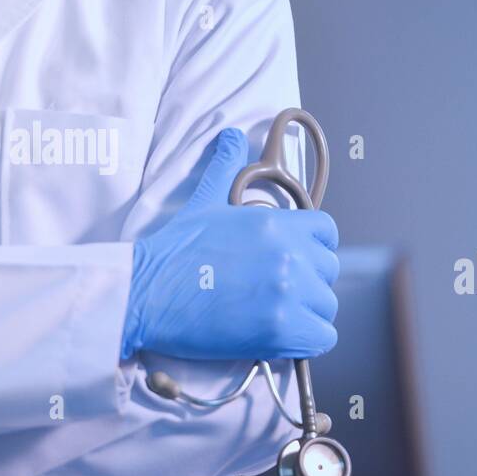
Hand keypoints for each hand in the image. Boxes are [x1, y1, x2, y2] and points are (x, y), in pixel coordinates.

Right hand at [121, 128, 339, 360]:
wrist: (147, 293)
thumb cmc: (174, 251)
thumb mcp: (205, 201)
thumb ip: (226, 167)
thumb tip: (232, 136)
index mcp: (277, 223)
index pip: (328, 232)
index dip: (316, 246)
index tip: (298, 258)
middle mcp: (290, 255)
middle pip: (329, 271)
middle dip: (309, 281)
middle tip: (278, 291)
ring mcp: (288, 293)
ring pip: (327, 305)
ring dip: (308, 312)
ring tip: (275, 314)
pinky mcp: (281, 329)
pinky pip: (322, 337)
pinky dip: (307, 339)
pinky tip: (282, 335)